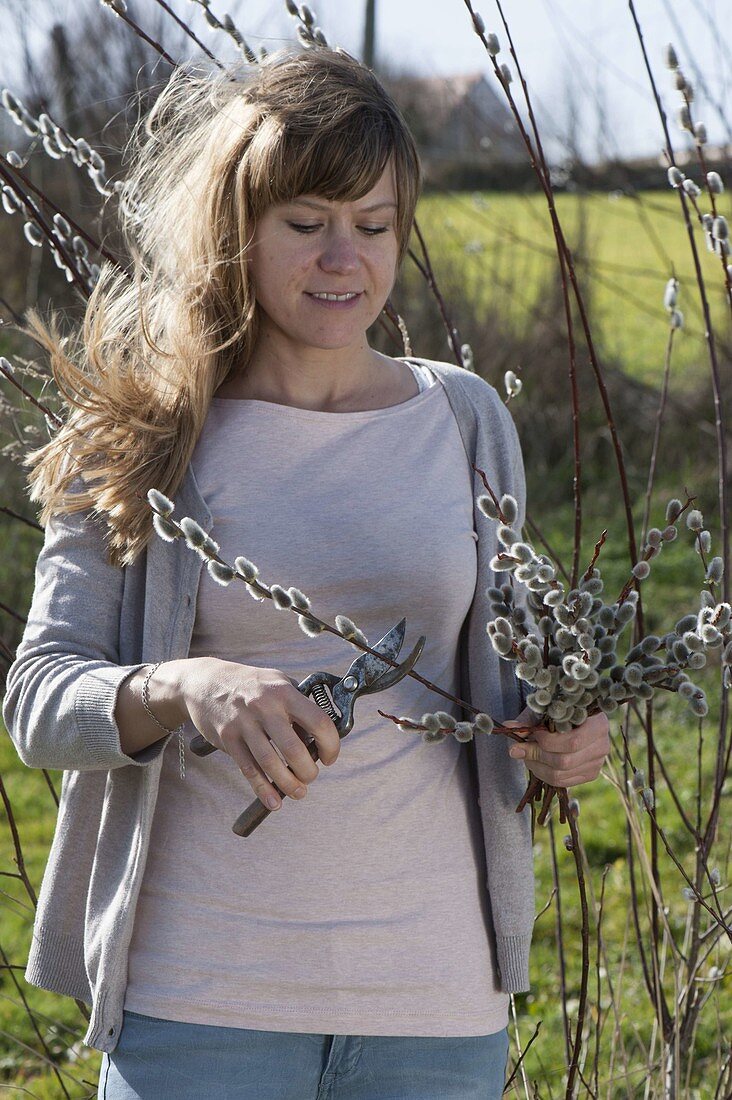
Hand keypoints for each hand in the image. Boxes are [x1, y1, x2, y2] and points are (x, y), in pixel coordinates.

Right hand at [179, 657, 340, 809]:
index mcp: (284, 692)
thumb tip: (317, 737)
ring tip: (298, 792)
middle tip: (310, 777)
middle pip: (294, 749)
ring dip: (288, 784)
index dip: (330, 744)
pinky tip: (274, 801)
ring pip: (270, 763)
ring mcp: (244, 723)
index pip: (318, 721)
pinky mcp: (228, 738)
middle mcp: (265, 707)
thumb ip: (297, 705)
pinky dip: (263, 789)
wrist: (204, 681)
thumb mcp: (277, 683)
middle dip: (308, 771)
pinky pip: (248, 769)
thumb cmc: (249, 684)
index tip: (329, 756)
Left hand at [503, 706, 609, 788]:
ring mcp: (598, 762)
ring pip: (561, 774)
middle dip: (537, 755)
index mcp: (597, 723)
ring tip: (526, 755)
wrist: (572, 718)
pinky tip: (537, 763)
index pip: (571, 741)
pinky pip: (563, 782)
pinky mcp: (591, 774)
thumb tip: (509, 728)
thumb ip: (527, 720)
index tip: (532, 732)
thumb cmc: (557, 711)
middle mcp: (603, 744)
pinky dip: (544, 774)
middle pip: (565, 761)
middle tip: (521, 748)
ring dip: (537, 767)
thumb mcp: (543, 711)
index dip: (546, 740)